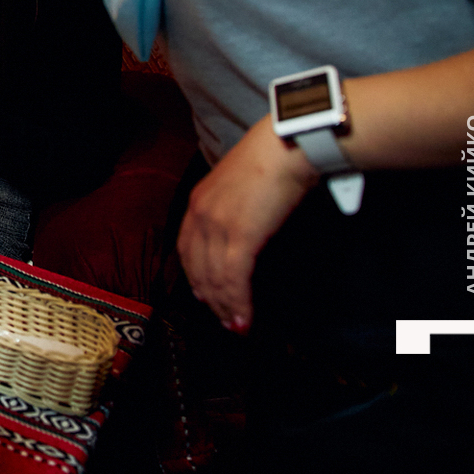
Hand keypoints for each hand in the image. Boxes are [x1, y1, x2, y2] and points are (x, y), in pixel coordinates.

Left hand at [177, 116, 317, 332]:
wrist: (286, 146)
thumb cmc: (272, 162)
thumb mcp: (240, 187)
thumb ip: (234, 210)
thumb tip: (244, 235)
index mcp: (198, 201)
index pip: (187, 249)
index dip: (195, 277)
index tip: (204, 296)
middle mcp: (200, 214)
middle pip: (196, 268)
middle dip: (209, 298)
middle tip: (223, 320)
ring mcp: (217, 225)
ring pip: (214, 278)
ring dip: (226, 307)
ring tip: (237, 327)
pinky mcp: (239, 235)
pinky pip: (233, 278)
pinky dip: (238, 301)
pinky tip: (245, 318)